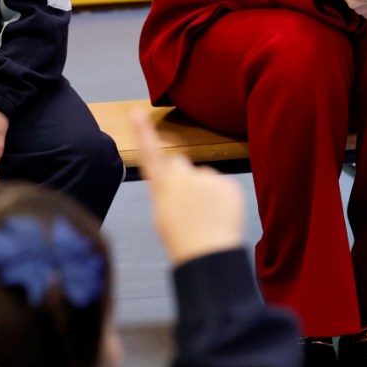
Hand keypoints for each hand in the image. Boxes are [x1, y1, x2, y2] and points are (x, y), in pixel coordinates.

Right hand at [131, 108, 244, 265]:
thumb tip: (175, 184)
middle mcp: (183, 177)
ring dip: (206, 192)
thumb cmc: (182, 241)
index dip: (142, 132)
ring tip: (205, 218)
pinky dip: (224, 200)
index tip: (137, 112)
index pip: (150, 154)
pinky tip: (220, 217)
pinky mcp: (228, 184)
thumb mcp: (163, 216)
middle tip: (188, 204)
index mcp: (162, 187)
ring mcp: (208, 178)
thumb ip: (166, 192)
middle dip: (183, 176)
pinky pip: (224, 187)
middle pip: (180, 164)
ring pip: (205, 178)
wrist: (208, 255)